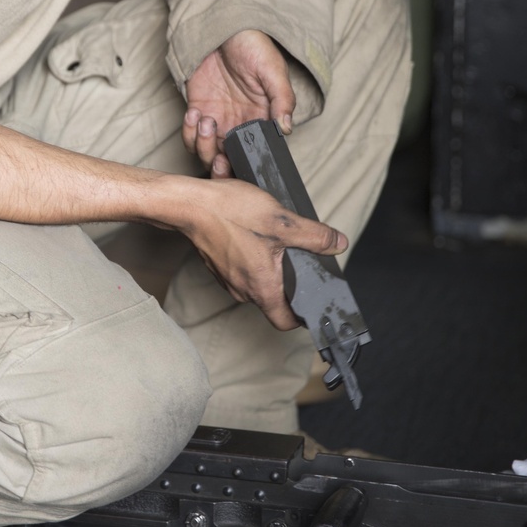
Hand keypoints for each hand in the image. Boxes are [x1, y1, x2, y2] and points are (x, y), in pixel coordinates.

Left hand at [184, 30, 294, 176]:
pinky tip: (194, 112)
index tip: (237, 160)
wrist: (224, 28)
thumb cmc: (253, 46)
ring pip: (206, 154)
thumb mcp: (273, 70)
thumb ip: (282, 99)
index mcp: (261, 121)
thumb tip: (286, 128)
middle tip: (219, 155)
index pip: (255, 156)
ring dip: (203, 146)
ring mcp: (217, 121)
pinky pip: (190, 136)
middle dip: (220, 167)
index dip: (245, 167)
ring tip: (206, 120)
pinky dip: (188, 132)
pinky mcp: (197, 112)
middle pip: (228, 163)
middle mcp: (239, 126)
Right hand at [184, 177, 346, 327]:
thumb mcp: (283, 221)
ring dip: (267, 265)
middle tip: (297, 256)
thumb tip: (338, 243)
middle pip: (273, 298)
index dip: (302, 316)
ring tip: (272, 240)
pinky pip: (240, 268)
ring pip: (256, 281)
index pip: (286, 322)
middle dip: (287, 280)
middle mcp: (242, 290)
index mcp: (262, 288)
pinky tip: (251, 232)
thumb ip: (315, 236)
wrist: (188, 204)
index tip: (311, 301)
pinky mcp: (217, 265)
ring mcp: (227, 279)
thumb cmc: (229, 214)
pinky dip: (249, 255)